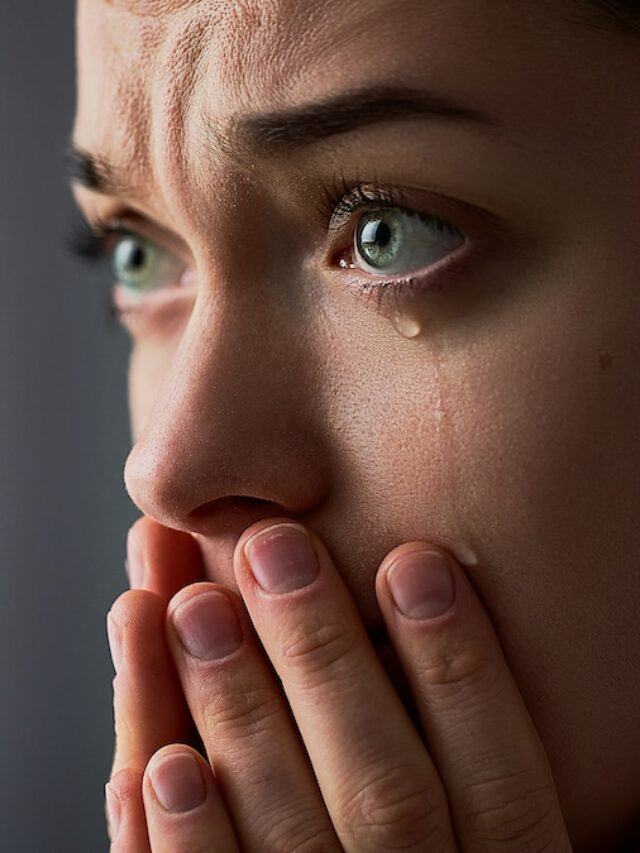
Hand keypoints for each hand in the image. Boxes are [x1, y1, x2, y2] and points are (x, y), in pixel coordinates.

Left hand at [105, 517, 571, 851]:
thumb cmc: (432, 842)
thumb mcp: (484, 814)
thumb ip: (473, 746)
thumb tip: (437, 577)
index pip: (503, 784)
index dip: (463, 671)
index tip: (417, 560)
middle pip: (386, 794)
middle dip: (325, 657)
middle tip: (273, 546)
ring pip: (290, 841)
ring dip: (237, 717)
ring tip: (194, 607)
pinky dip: (189, 843)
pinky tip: (160, 765)